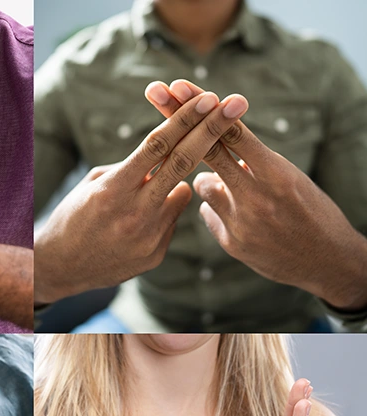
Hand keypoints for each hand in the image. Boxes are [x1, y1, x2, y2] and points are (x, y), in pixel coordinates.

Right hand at [34, 90, 249, 304]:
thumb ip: (133, 170)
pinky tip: (131, 227)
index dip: (186, 119)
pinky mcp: (154, 254)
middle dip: (212, 129)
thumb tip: (169, 157)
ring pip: (181, 192)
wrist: (59, 268)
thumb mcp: (94, 185)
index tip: (209, 98)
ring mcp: (147, 236)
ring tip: (136, 201)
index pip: (157, 145)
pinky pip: (170, 220)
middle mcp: (134, 212)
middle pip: (183, 161)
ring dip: (171, 185)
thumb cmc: (73, 216)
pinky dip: (160, 214)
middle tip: (236, 105)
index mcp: (113, 189)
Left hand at [145, 80, 366, 310]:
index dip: (202, 108)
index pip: (231, 132)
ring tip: (244, 193)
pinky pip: (209, 213)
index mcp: (276, 173)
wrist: (329, 261)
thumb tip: (217, 158)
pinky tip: (245, 219)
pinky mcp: (231, 242)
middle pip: (206, 149)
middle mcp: (256, 195)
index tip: (177, 86)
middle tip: (155, 90)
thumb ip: (252, 165)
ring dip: (212, 181)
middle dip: (179, 120)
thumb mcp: (290, 179)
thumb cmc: (312, 211)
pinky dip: (220, 209)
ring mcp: (240, 220)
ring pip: (203, 184)